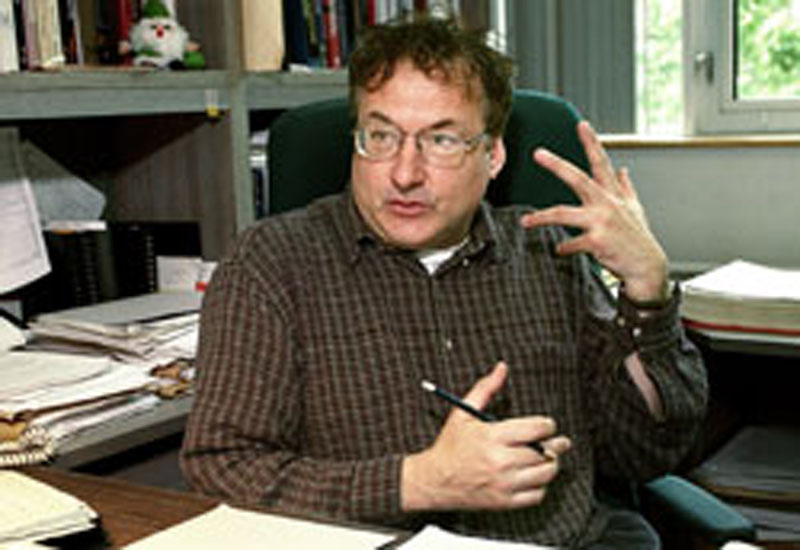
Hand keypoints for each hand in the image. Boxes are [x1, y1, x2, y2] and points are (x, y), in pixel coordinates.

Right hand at [401, 362, 571, 510]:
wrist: (434, 480)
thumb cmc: (450, 445)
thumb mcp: (463, 412)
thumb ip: (485, 388)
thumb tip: (501, 368)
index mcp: (492, 436)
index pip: (536, 429)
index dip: (548, 425)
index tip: (548, 425)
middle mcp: (500, 461)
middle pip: (545, 452)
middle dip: (557, 444)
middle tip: (560, 442)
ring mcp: (503, 483)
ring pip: (545, 474)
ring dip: (551, 464)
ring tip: (549, 458)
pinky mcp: (504, 501)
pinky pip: (536, 495)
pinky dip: (541, 486)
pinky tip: (534, 476)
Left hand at [520, 121, 667, 301]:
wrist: (647, 266)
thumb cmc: (638, 238)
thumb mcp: (635, 209)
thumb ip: (625, 188)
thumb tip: (623, 170)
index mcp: (612, 195)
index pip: (601, 163)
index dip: (592, 143)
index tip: (582, 124)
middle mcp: (607, 204)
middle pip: (578, 179)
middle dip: (557, 165)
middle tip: (538, 153)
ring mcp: (602, 222)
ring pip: (564, 214)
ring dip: (541, 217)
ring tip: (525, 222)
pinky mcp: (598, 242)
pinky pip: (572, 243)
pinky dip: (563, 248)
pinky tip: (558, 250)